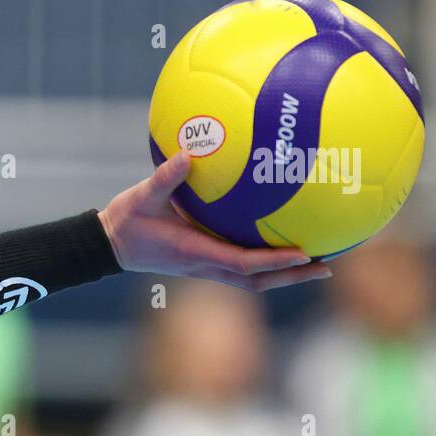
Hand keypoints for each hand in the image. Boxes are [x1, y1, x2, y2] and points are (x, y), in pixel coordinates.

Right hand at [97, 150, 331, 291]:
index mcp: (194, 253)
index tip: (303, 252)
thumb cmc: (125, 222)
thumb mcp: (141, 197)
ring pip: (253, 280)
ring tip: (317, 264)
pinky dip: (267, 263)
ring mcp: (205, 267)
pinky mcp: (204, 262)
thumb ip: (164, 177)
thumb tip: (188, 153)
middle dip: (292, 276)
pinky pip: (242, 267)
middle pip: (258, 281)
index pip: (243, 263)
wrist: (109, 245)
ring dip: (284, 275)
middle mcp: (204, 266)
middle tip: (326, 268)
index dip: (274, 260)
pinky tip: (282, 246)